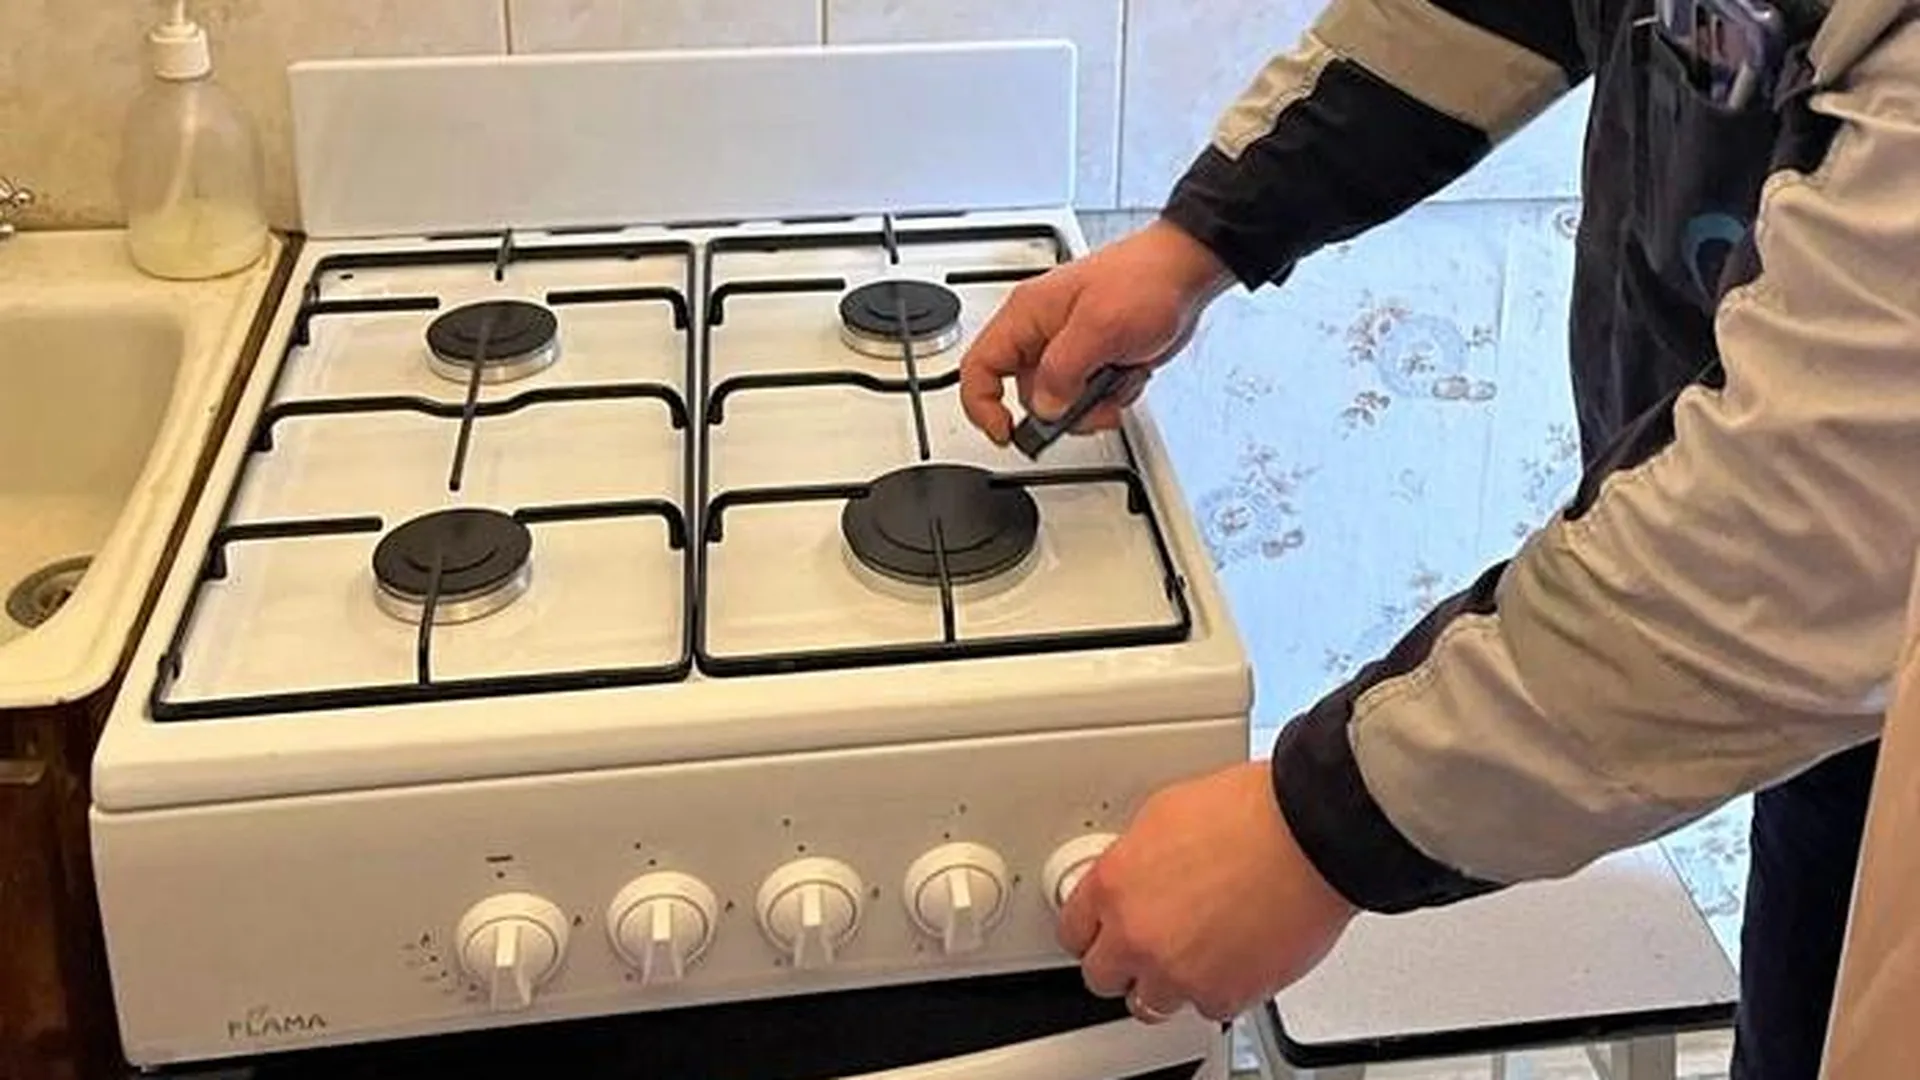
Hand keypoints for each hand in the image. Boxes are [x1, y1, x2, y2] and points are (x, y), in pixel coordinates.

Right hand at [959, 218, 1232, 444]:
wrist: (1184, 273)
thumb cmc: (1144, 280)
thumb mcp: (1099, 328)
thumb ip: (1063, 371)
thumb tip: (1045, 408)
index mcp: (1027, 315)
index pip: (979, 367)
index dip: (982, 406)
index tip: (1004, 431)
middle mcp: (1041, 332)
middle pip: (1028, 394)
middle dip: (1062, 410)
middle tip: (1089, 408)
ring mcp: (1068, 346)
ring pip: (1060, 400)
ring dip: (1091, 405)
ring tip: (1117, 385)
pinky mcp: (1093, 358)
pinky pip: (1088, 395)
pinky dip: (1110, 396)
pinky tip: (1127, 374)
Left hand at [1059, 760, 1357, 1023]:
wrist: (1311, 833)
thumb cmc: (1253, 811)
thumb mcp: (1164, 813)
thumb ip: (1134, 857)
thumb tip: (1132, 872)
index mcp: (1114, 885)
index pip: (1072, 930)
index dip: (1091, 930)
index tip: (1101, 930)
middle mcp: (1138, 935)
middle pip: (1102, 976)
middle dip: (1121, 962)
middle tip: (1145, 945)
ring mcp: (1180, 971)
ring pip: (1150, 1002)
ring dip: (1165, 982)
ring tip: (1193, 954)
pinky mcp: (1226, 994)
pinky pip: (1207, 1008)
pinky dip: (1217, 989)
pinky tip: (1231, 958)